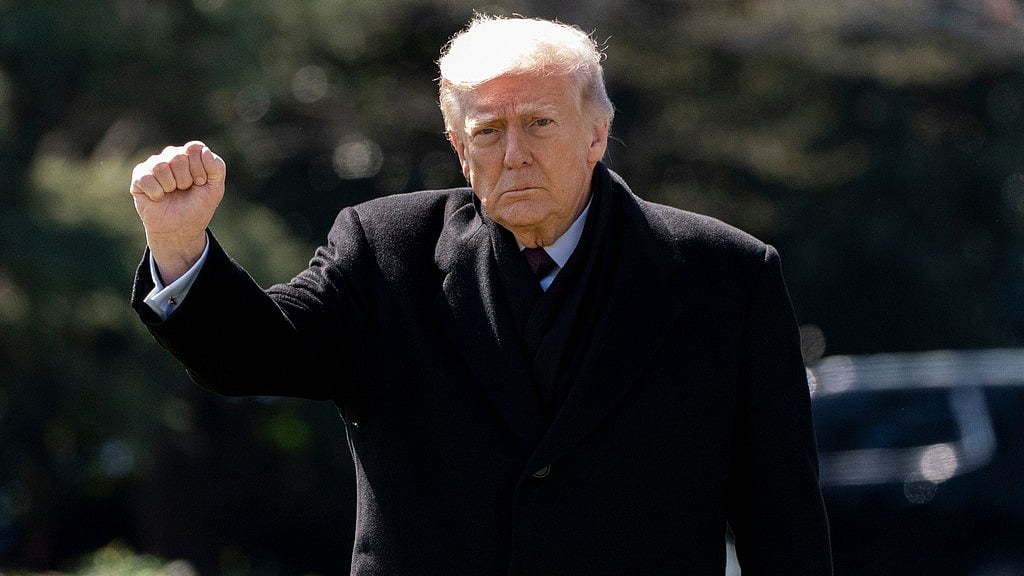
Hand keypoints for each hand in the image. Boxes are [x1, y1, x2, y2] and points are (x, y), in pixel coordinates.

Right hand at [131, 141, 224, 282]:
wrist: (181, 229)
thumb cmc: (198, 207)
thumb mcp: (215, 188)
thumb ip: (217, 167)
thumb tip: (203, 150)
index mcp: (189, 155)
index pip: (194, 148)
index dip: (199, 169)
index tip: (200, 182)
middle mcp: (170, 156)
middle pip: (177, 157)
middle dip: (185, 179)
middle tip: (184, 190)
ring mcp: (153, 166)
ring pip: (161, 166)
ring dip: (170, 186)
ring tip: (172, 193)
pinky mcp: (139, 178)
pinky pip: (146, 178)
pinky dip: (156, 193)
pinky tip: (159, 198)